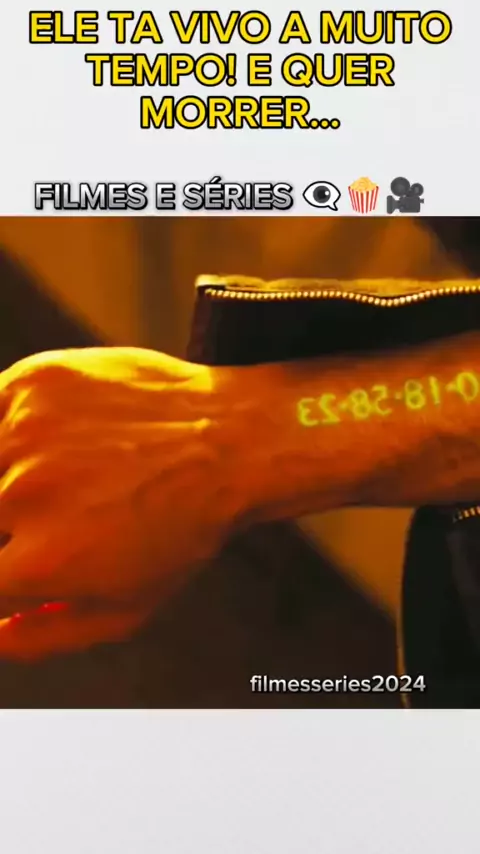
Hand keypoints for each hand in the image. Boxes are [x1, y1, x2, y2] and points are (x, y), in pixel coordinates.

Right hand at [0, 347, 243, 658]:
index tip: (24, 558)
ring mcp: (26, 432)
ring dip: (7, 479)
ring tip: (62, 480)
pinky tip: (40, 439)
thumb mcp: (128, 609)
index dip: (9, 570)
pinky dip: (5, 432)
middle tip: (66, 515)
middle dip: (10, 528)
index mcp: (41, 563)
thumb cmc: (183, 530)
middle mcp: (23, 495)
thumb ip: (47, 635)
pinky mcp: (34, 383)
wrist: (230, 442)